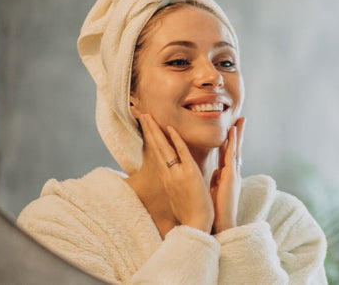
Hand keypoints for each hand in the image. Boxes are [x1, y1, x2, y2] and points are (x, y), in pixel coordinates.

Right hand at [139, 113, 214, 232]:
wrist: (196, 225)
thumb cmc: (189, 213)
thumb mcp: (176, 197)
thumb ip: (171, 184)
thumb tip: (165, 176)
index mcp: (167, 178)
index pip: (157, 154)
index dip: (151, 140)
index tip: (146, 127)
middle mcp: (168, 174)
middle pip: (156, 148)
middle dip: (149, 130)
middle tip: (142, 114)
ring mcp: (177, 173)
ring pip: (164, 147)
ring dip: (156, 130)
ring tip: (148, 116)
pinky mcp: (189, 174)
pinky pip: (181, 153)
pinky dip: (175, 140)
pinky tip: (169, 128)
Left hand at [210, 117, 244, 233]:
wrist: (220, 224)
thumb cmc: (215, 210)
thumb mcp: (214, 190)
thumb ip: (216, 179)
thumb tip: (215, 172)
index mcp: (226, 176)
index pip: (228, 154)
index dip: (229, 141)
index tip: (231, 129)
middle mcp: (232, 173)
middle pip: (235, 149)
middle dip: (238, 134)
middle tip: (241, 119)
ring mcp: (233, 174)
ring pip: (235, 150)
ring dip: (237, 135)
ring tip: (239, 121)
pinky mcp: (231, 177)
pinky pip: (231, 156)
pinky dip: (232, 143)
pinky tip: (232, 132)